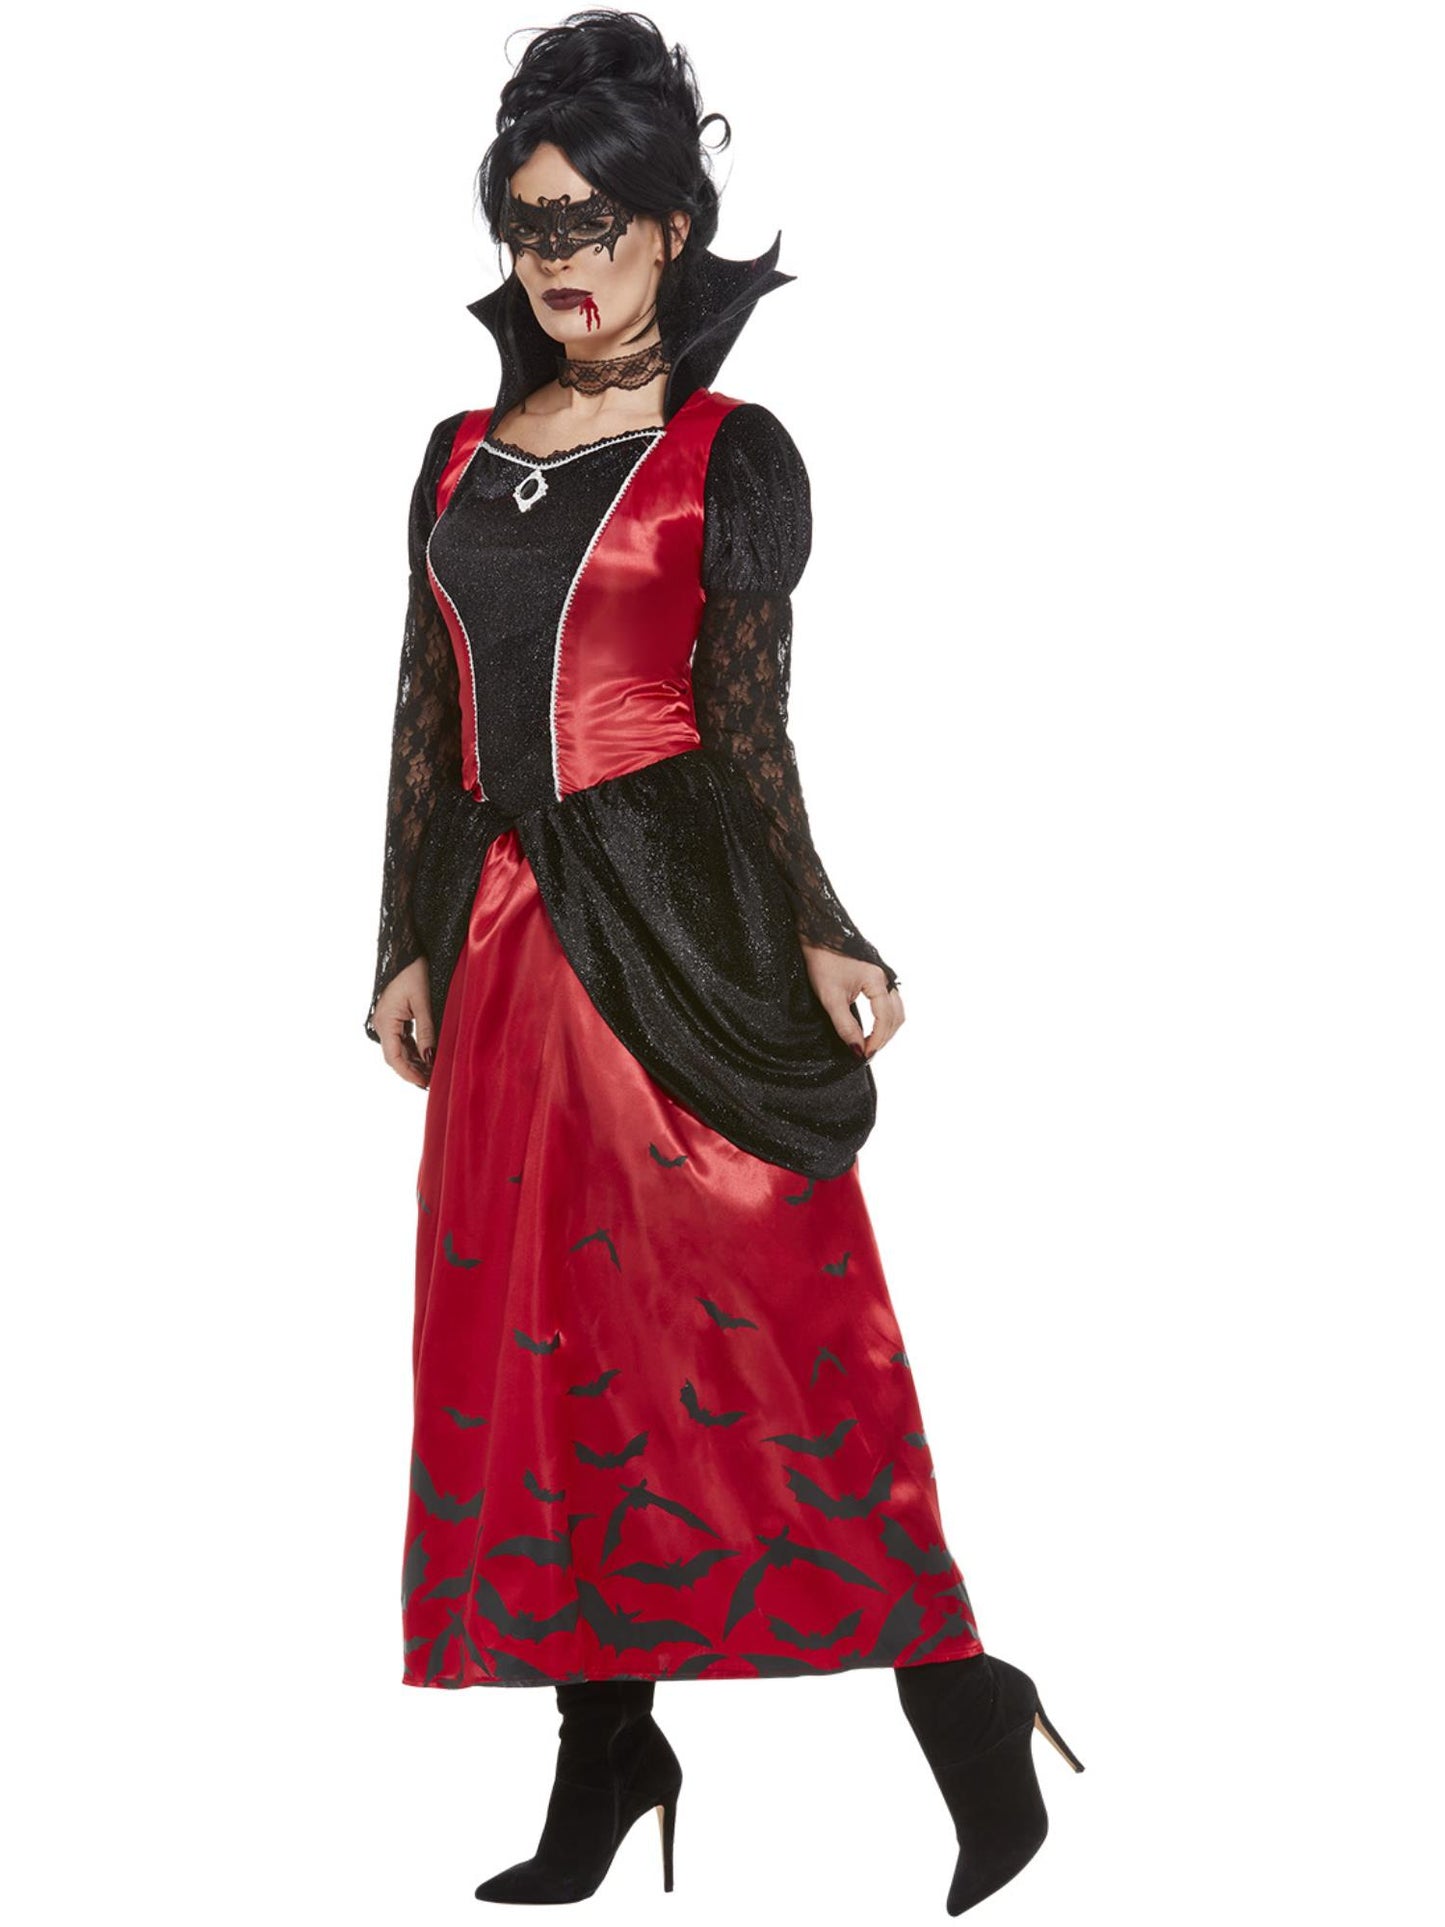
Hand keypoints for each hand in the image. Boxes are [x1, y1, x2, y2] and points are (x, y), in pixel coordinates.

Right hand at [371, 956, 435, 1088]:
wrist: (408, 950)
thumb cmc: (415, 971)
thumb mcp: (424, 1002)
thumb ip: (427, 1031)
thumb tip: (430, 1058)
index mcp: (385, 1021)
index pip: (393, 1057)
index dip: (408, 1073)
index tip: (424, 1083)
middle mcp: (382, 1023)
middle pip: (395, 1056)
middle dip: (412, 1071)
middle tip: (432, 1082)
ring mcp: (386, 1021)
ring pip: (398, 1050)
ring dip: (414, 1062)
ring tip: (432, 1073)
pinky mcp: (394, 1018)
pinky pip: (402, 1040)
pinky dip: (414, 1051)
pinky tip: (427, 1058)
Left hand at [799, 942, 904, 1060]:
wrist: (817, 933)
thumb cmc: (822, 960)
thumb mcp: (830, 998)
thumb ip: (845, 1025)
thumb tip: (857, 1050)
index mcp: (878, 981)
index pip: (885, 1020)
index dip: (876, 1040)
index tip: (864, 1055)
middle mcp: (886, 977)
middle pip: (896, 1016)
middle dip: (884, 1037)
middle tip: (867, 1052)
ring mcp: (883, 975)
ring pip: (896, 1010)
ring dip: (887, 1029)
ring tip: (870, 1042)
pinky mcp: (877, 975)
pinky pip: (890, 1002)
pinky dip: (885, 1018)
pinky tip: (872, 1026)